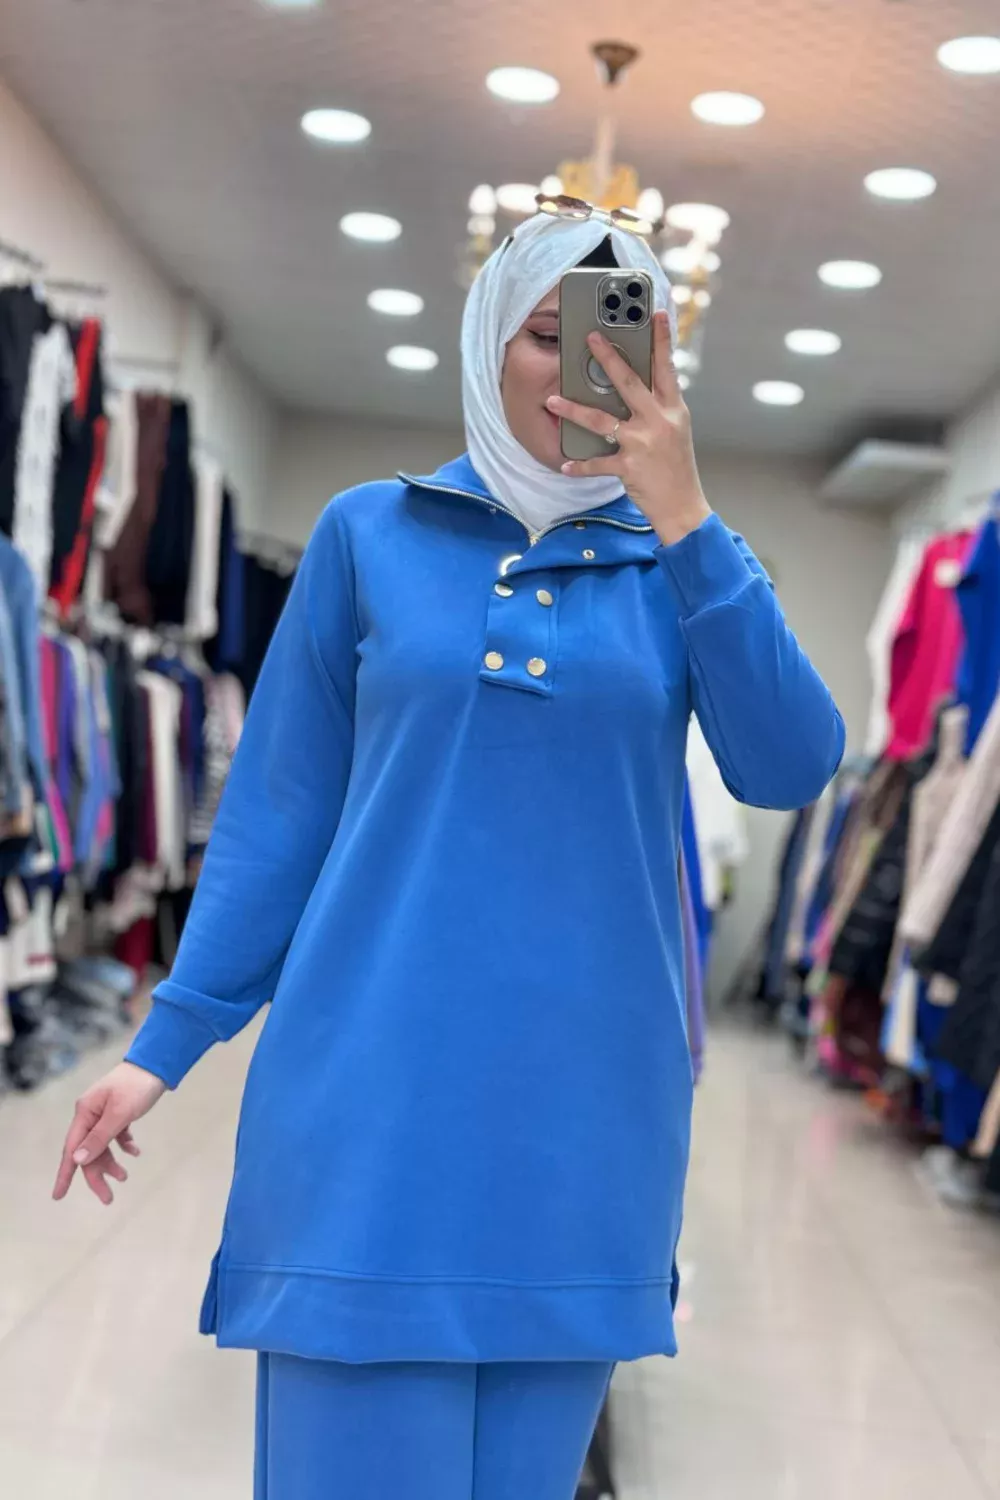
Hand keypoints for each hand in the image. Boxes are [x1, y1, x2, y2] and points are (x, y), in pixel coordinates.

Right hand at [52, 1061, 166, 1204]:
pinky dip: (124, 1145)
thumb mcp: (120, 1114)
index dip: (65, 1174)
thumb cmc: (137, 1086)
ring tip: (124, 1176)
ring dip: (111, 1162)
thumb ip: (99, 1137)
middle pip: (88, 1152)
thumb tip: (78, 1160)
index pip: (72, 1149)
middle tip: (108, 1198)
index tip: (58, 1196)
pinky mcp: (119, 1111)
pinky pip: (116, 1135)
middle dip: (96, 1175)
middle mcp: (91, 1114)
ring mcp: (104, 1113)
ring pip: (102, 1146)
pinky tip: (134, 1151)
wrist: (157, 1064)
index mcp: (85, 1113)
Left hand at [546, 310, 712, 546]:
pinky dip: (580, 466)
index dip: (662, 339)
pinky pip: (597, 463)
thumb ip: (658, 407)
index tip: (658, 313)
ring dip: (573, 410)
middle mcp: (658, 422)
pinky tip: (565, 465)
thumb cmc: (676, 467)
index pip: (667, 368)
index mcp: (673, 409)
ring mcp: (642, 444)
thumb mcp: (675, 430)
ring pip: (602, 421)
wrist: (684, 507)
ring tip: (553, 400)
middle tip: (590, 338)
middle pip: (630, 383)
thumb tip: (635, 386)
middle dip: (608, 358)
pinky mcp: (629, 467)